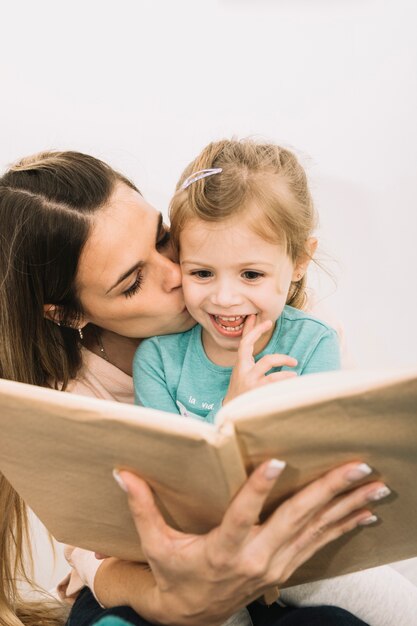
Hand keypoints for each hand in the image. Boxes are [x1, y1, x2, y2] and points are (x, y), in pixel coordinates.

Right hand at [100, 461, 387, 625]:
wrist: (193, 616)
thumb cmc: (174, 575)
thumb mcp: (155, 545)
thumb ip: (143, 507)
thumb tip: (122, 472)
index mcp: (222, 549)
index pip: (242, 516)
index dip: (259, 489)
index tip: (278, 463)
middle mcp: (255, 558)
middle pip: (295, 520)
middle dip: (328, 491)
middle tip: (356, 468)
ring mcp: (276, 565)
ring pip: (316, 530)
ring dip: (346, 505)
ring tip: (373, 483)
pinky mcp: (285, 567)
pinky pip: (319, 544)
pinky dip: (343, 526)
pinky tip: (364, 511)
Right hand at [223, 315, 296, 404]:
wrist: (230, 407)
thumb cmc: (240, 382)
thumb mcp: (242, 363)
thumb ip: (248, 344)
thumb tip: (252, 318)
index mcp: (241, 364)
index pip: (246, 343)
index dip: (256, 331)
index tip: (268, 322)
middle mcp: (245, 374)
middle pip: (267, 361)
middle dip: (283, 359)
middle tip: (294, 361)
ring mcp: (252, 386)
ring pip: (273, 379)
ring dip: (286, 377)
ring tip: (295, 375)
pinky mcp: (258, 396)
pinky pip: (275, 389)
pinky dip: (284, 386)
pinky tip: (291, 386)